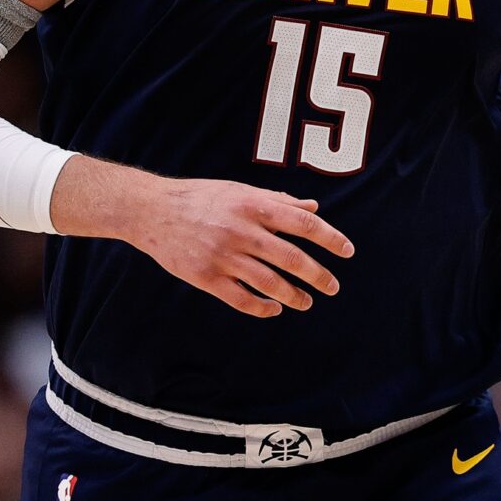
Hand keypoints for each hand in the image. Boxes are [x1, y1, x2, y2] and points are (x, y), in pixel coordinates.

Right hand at [128, 178, 354, 317]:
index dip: (330, 239)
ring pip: (270, 284)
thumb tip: (314, 209)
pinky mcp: (207, 278)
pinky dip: (263, 308)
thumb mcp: (239, 191)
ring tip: (306, 302)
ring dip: (294, 297)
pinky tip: (274, 309)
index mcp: (253, 205)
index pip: (303, 224)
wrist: (152, 211)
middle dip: (319, 276)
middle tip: (332, 287)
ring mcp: (224, 256)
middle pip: (292, 259)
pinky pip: (242, 300)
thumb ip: (277, 201)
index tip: (347, 252)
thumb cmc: (200, 197)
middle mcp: (242, 231)